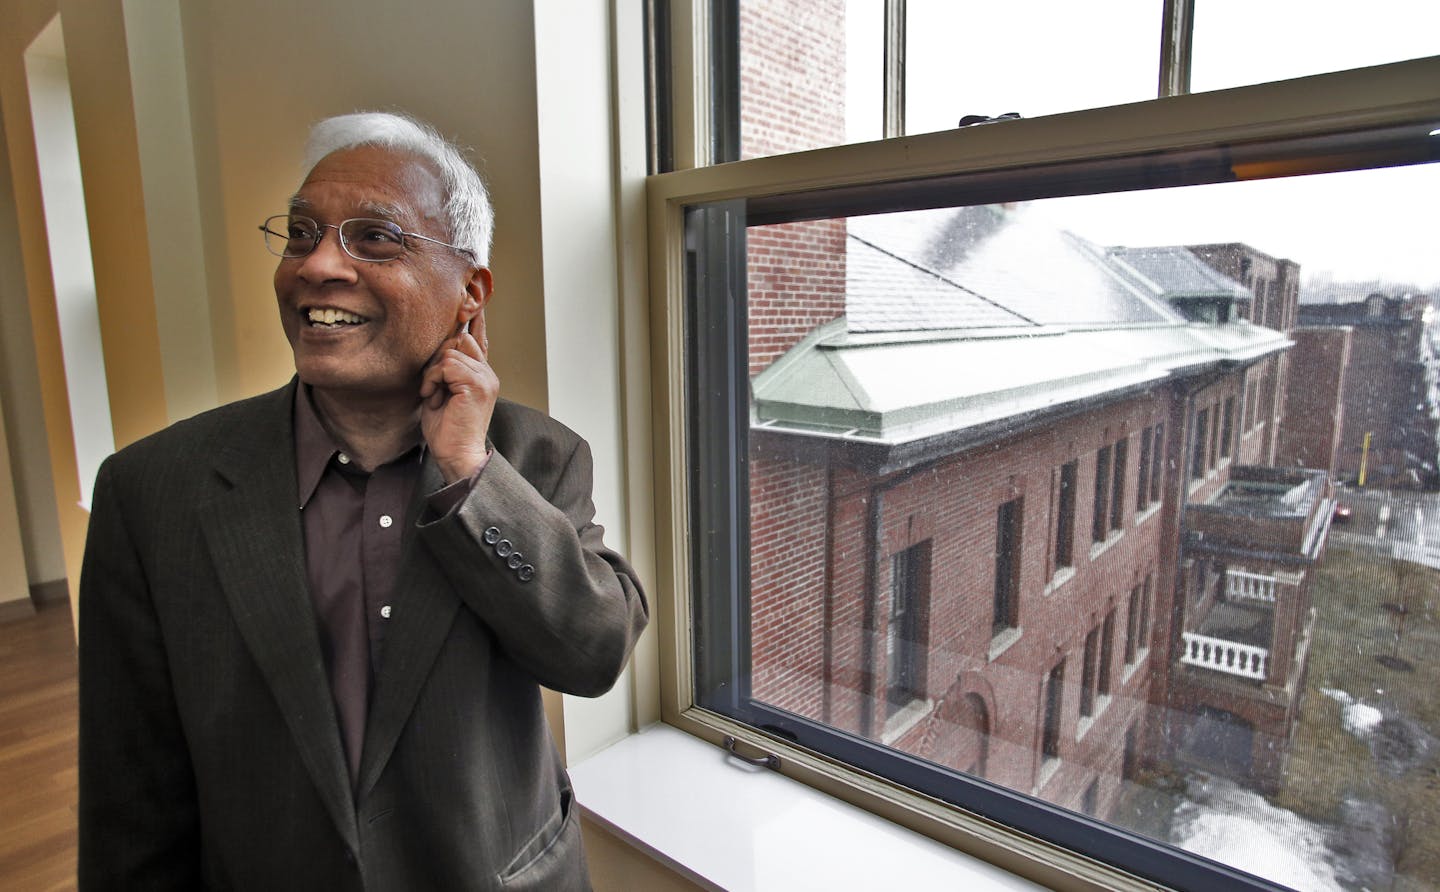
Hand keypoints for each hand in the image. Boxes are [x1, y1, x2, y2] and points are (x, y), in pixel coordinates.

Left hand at [419, 313, 497, 483]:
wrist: (457, 455)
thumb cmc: (446, 430)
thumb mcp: (443, 392)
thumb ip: (445, 370)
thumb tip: (438, 348)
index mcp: (482, 374)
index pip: (478, 338)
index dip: (475, 318)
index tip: (473, 299)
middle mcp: (487, 373)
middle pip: (459, 338)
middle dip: (437, 358)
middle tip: (432, 386)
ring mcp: (485, 377)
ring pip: (451, 350)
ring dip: (433, 372)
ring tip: (433, 395)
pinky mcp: (476, 384)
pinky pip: (446, 364)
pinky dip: (433, 379)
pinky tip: (433, 397)